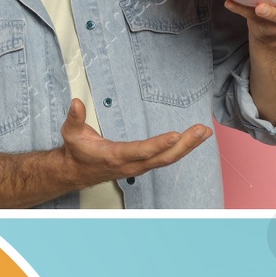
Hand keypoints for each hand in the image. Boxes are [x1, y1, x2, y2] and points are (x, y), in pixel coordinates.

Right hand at [57, 98, 211, 187]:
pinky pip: (165, 159)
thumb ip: (74, 118)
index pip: (141, 151)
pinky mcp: (142, 165)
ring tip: (204, 132)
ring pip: (167, 159)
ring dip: (188, 146)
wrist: (75, 172)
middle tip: (200, 130)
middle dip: (184, 144)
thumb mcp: (71, 134)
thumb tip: (76, 103)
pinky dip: (181, 149)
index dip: (158, 144)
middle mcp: (130, 165)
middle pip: (162, 158)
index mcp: (115, 156)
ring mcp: (138, 167)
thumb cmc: (77, 152)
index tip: (175, 134)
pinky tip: (193, 140)